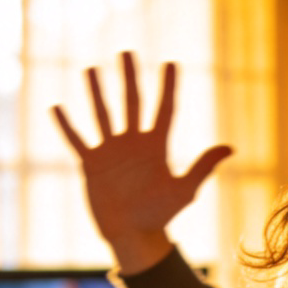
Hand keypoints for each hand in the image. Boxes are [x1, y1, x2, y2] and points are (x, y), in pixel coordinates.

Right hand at [53, 54, 232, 273]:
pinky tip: (57, 106)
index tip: (171, 63)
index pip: (165, 109)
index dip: (168, 87)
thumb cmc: (161, 215)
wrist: (134, 236)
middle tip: (126, 51)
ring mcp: (111, 152)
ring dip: (96, 92)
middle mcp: (134, 144)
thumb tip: (231, 147)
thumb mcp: (184, 190)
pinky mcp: (92, 164)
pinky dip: (67, 125)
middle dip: (129, 77)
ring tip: (90, 69)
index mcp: (157, 147)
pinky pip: (77, 140)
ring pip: (103, 114)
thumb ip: (203, 166)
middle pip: (132, 102)